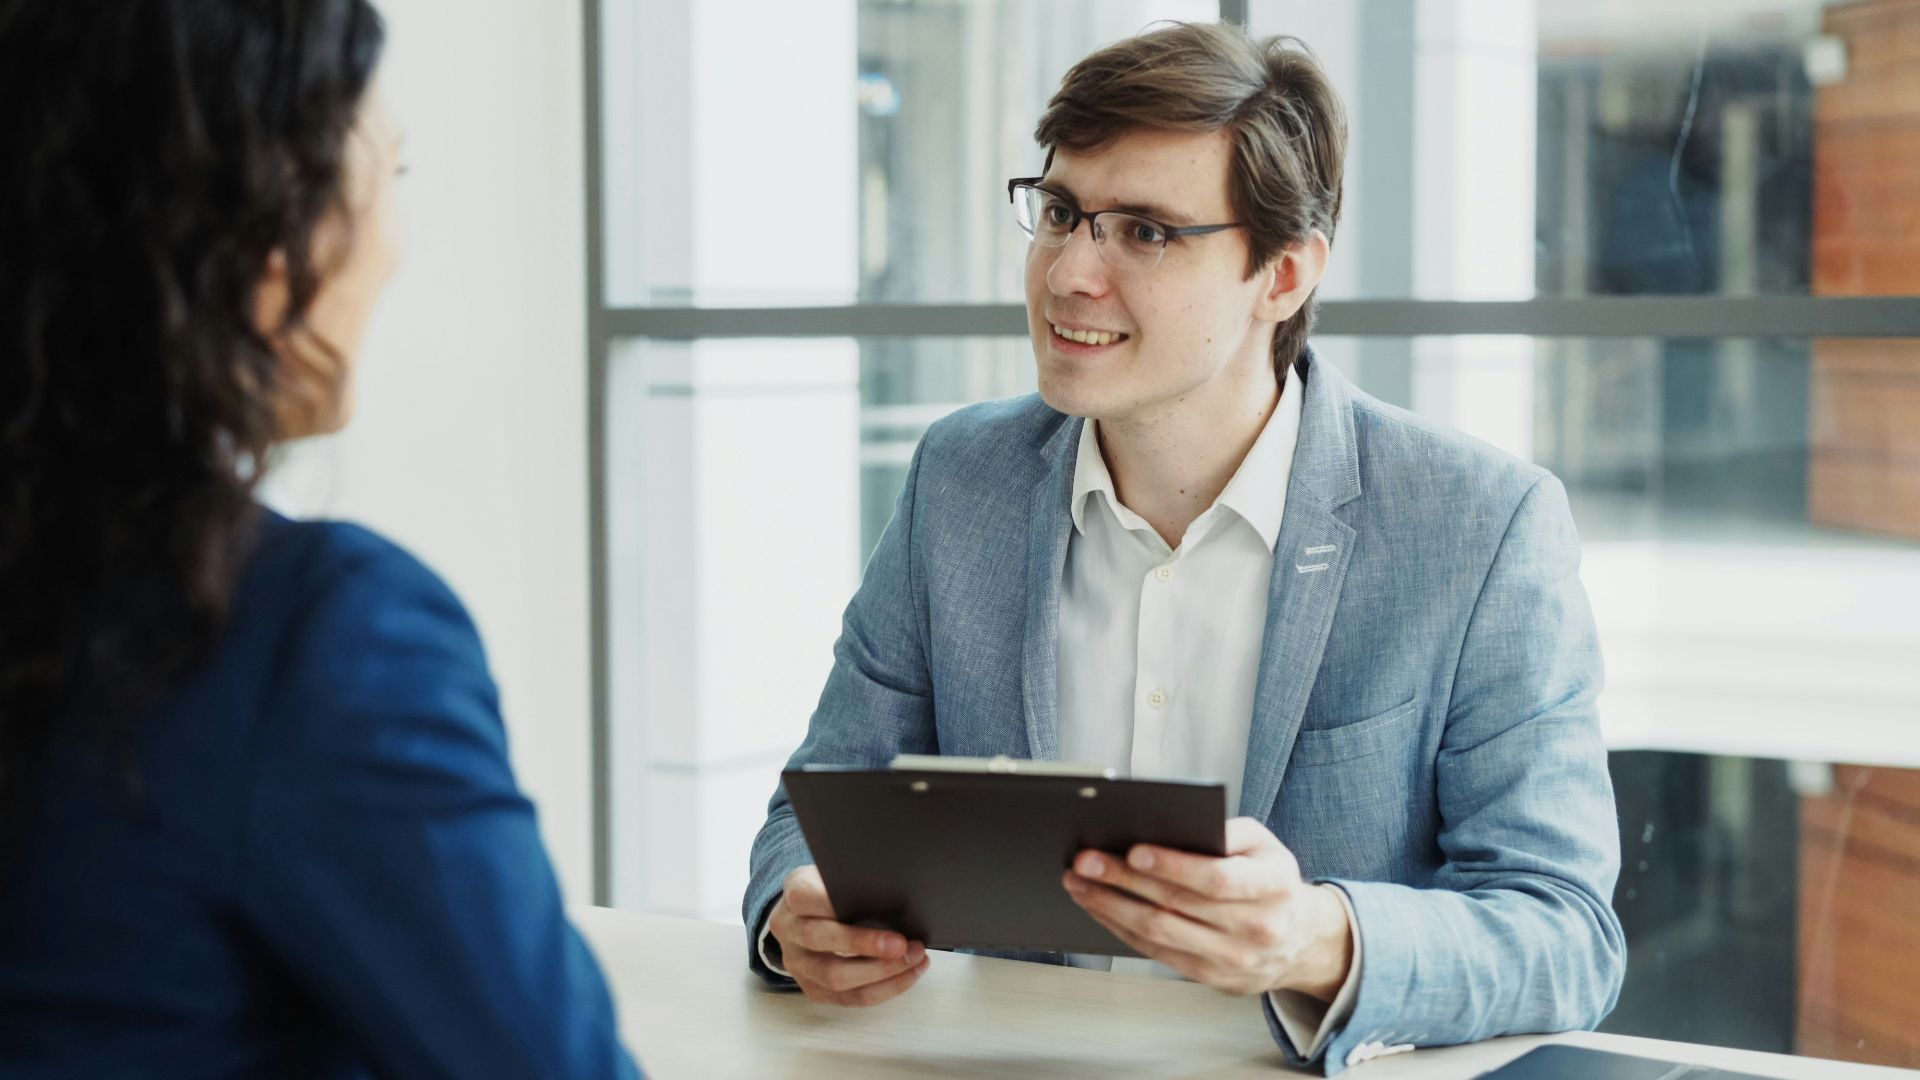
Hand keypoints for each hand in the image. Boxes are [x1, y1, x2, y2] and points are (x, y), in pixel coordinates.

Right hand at [766, 865, 929, 1006]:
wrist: (805, 916)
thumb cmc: (829, 893)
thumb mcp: (833, 876)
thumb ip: (852, 884)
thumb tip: (893, 896)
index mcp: (794, 896)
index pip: (805, 898)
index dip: (832, 902)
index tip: (870, 902)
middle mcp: (789, 931)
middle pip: (820, 941)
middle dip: (865, 944)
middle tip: (902, 944)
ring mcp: (798, 964)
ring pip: (835, 978)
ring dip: (881, 972)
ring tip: (914, 958)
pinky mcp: (813, 989)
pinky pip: (850, 998)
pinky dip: (885, 988)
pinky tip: (908, 973)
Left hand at [1062, 817, 1352, 997]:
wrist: (1299, 940)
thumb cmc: (1271, 881)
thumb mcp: (1263, 844)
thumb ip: (1225, 831)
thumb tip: (1170, 825)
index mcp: (1272, 886)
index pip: (1216, 879)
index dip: (1173, 866)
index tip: (1134, 851)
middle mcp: (1255, 927)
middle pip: (1177, 905)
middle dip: (1123, 881)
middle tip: (1085, 861)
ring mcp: (1232, 959)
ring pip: (1159, 933)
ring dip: (1110, 906)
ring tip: (1079, 883)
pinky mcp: (1210, 977)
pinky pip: (1156, 953)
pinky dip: (1120, 928)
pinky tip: (1099, 907)